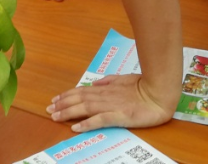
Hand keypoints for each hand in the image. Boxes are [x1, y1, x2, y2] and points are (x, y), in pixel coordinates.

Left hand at [47, 74, 176, 132]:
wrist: (159, 93)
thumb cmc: (143, 86)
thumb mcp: (123, 79)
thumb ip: (108, 81)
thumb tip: (94, 83)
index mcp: (106, 88)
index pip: (81, 91)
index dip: (66, 95)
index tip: (55, 99)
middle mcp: (104, 96)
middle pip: (79, 99)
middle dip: (62, 104)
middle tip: (48, 109)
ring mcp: (111, 106)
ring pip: (84, 108)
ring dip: (68, 112)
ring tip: (55, 116)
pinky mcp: (119, 116)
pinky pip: (99, 120)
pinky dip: (86, 123)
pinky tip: (75, 127)